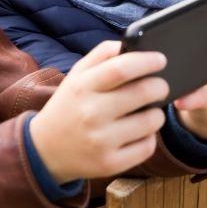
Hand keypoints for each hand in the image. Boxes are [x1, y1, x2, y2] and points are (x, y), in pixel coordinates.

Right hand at [29, 41, 168, 184]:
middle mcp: (90, 114)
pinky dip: (149, 137)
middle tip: (161, 86)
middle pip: (144, 93)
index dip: (147, 61)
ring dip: (157, 113)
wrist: (45, 151)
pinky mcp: (109, 164)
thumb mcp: (77, 75)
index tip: (162, 59)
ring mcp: (100, 141)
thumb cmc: (70, 105)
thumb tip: (134, 43)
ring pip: (152, 121)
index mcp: (83, 87)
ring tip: (148, 111)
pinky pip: (148, 146)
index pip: (122, 68)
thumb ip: (103, 54)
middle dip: (161, 86)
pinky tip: (138, 132)